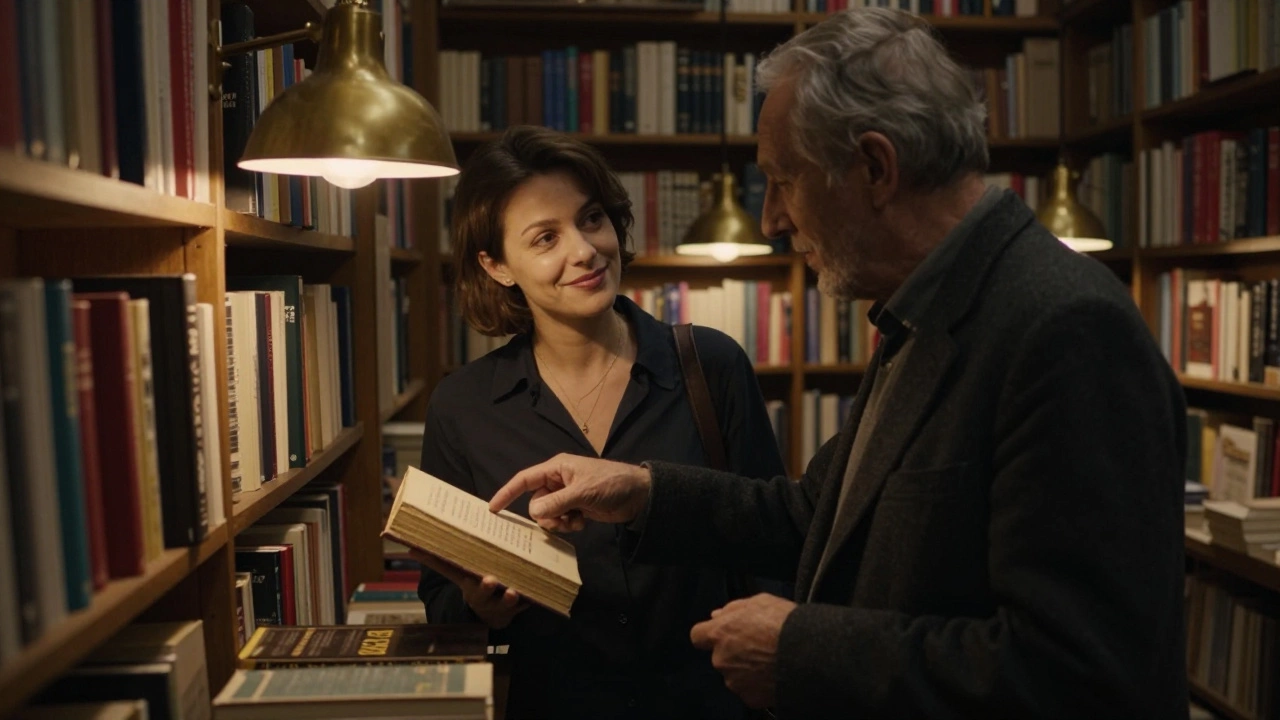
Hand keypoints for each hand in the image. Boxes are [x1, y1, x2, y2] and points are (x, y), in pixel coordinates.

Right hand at [413, 551, 528, 628]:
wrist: (490, 617)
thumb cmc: (474, 586)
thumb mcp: (458, 575)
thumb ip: (438, 562)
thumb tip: (410, 549)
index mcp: (467, 585)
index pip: (457, 578)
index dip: (461, 575)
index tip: (469, 572)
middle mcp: (482, 596)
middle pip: (482, 593)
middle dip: (485, 588)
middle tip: (490, 580)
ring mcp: (500, 604)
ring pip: (506, 602)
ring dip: (510, 597)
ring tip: (514, 592)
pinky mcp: (518, 608)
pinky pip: (527, 603)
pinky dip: (532, 598)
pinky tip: (539, 589)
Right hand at [489, 453, 651, 531]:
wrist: (638, 495)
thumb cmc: (611, 484)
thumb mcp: (583, 492)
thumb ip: (557, 502)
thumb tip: (533, 512)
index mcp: (557, 468)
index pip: (525, 480)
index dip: (507, 493)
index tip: (493, 509)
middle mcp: (559, 480)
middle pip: (536, 502)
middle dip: (545, 515)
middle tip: (560, 519)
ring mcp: (568, 495)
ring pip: (548, 514)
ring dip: (558, 522)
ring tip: (574, 521)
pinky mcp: (577, 508)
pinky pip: (561, 520)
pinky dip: (568, 524)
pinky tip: (583, 522)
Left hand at [690, 594, 796, 709]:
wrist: (807, 655)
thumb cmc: (784, 624)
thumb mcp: (760, 601)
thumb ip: (733, 608)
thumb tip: (716, 615)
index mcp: (720, 633)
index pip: (697, 635)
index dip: (709, 634)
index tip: (721, 633)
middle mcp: (721, 659)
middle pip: (720, 656)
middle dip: (734, 652)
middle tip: (758, 646)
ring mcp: (734, 681)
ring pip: (734, 674)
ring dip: (746, 668)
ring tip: (770, 660)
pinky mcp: (750, 698)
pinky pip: (749, 690)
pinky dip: (758, 684)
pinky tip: (774, 674)